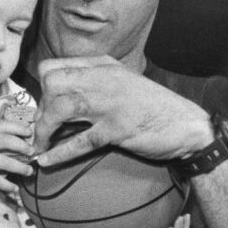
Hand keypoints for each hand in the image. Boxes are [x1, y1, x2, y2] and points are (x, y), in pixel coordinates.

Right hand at [0, 119, 34, 191]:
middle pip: (7, 141)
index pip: (4, 125)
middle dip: (23, 146)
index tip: (30, 133)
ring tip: (29, 171)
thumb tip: (18, 141)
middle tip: (32, 152)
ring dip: (20, 167)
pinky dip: (7, 185)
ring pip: (5, 162)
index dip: (19, 128)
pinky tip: (14, 188)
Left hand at [34, 55, 212, 165]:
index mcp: (103, 65)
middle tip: (44, 129)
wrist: (187, 125)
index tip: (43, 108)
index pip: (53, 68)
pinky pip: (79, 141)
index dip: (41, 89)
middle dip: (40, 108)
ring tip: (40, 146)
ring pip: (60, 108)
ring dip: (44, 130)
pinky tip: (46, 161)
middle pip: (51, 84)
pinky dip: (58, 153)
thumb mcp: (123, 83)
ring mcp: (110, 102)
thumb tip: (61, 98)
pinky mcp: (117, 128)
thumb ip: (96, 83)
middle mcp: (104, 79)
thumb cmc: (154, 108)